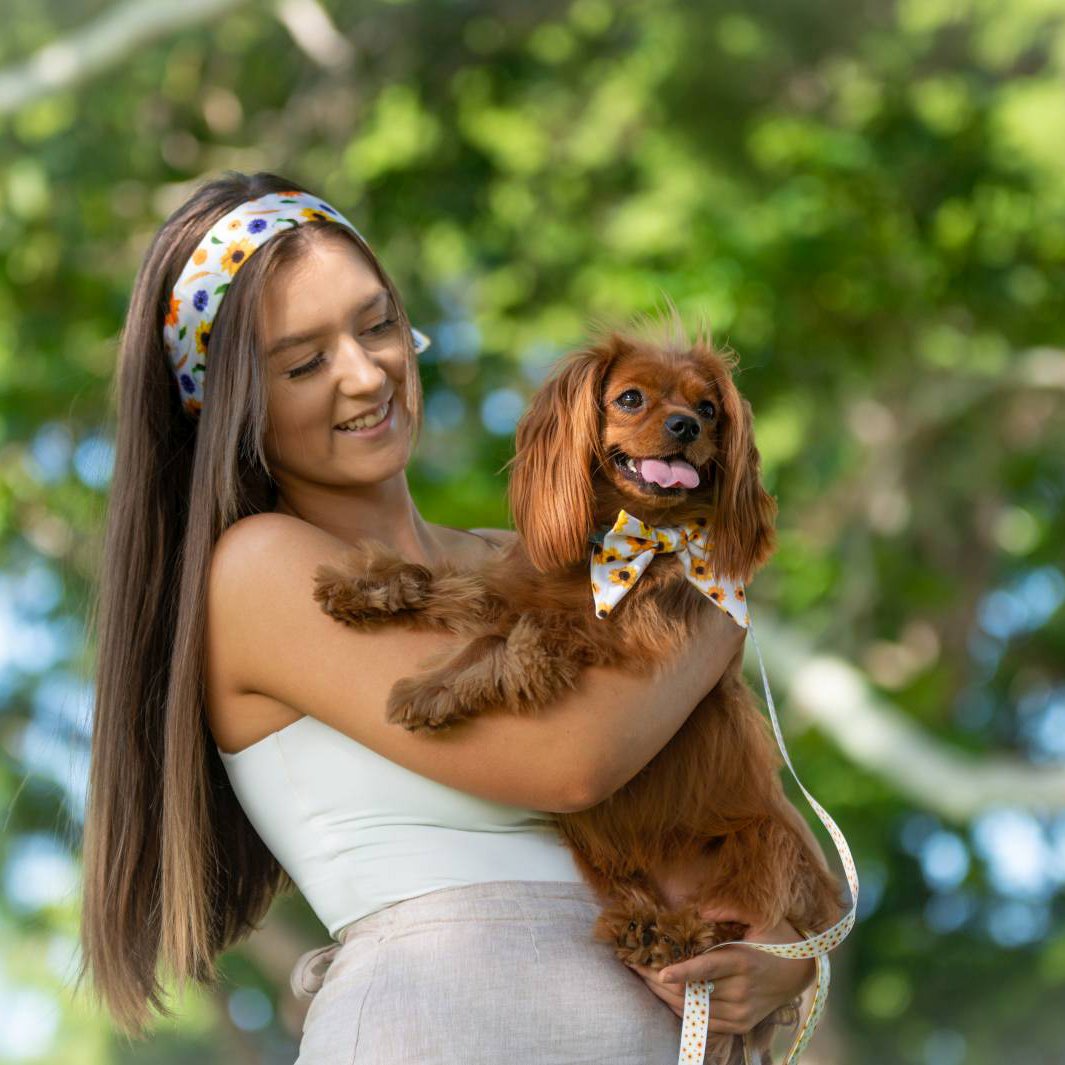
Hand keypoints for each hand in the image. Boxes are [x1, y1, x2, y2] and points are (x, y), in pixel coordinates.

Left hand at [625, 907, 814, 1037]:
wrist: (801, 971)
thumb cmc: (777, 938)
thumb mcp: (760, 917)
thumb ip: (728, 910)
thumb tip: (699, 909)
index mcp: (743, 961)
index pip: (707, 969)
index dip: (682, 972)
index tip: (658, 971)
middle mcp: (741, 991)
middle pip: (692, 990)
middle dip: (658, 979)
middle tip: (634, 964)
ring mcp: (740, 1012)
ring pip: (693, 1009)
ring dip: (664, 994)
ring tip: (642, 976)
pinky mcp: (740, 1024)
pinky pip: (703, 1022)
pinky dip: (681, 1009)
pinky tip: (664, 993)